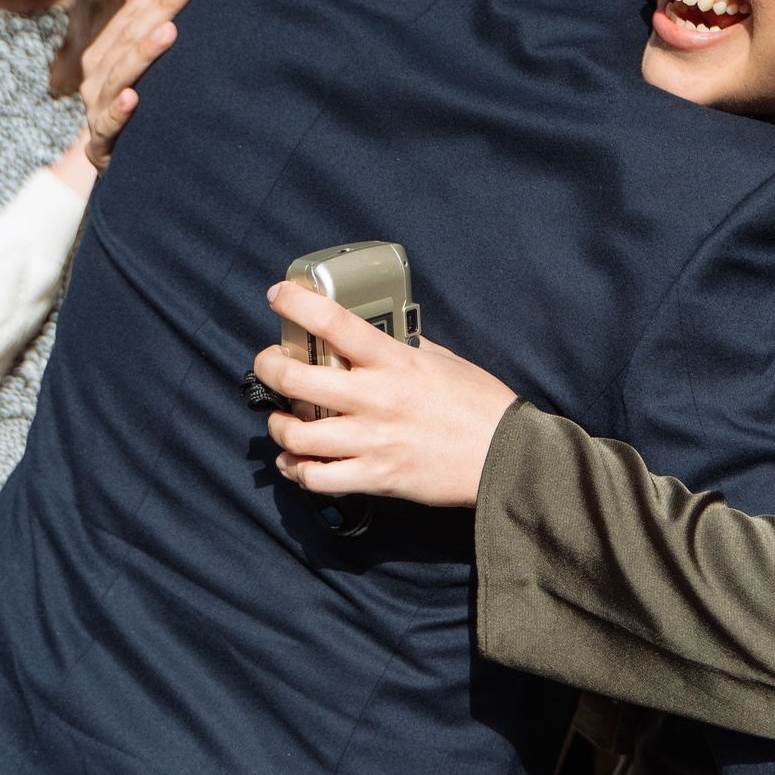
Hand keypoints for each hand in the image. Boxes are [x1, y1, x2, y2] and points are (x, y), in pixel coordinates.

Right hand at [80, 0, 198, 169]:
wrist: (119, 164)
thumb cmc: (137, 102)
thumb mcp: (138, 56)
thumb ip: (139, 10)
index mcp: (106, 52)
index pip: (134, 11)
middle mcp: (96, 76)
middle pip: (130, 36)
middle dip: (161, 7)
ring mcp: (96, 108)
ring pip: (120, 76)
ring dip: (144, 53)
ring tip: (169, 32)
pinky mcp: (102, 144)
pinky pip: (109, 125)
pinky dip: (119, 111)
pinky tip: (135, 98)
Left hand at [251, 281, 517, 507]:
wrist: (506, 457)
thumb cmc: (480, 405)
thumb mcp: (445, 360)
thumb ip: (406, 347)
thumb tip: (380, 334)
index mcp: (395, 361)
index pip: (333, 322)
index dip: (296, 304)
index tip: (279, 296)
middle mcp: (376, 398)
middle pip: (296, 379)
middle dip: (269, 368)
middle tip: (269, 365)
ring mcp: (373, 440)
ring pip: (297, 434)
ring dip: (278, 425)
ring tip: (282, 420)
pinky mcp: (376, 476)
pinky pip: (317, 478)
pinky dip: (297, 470)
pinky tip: (296, 462)